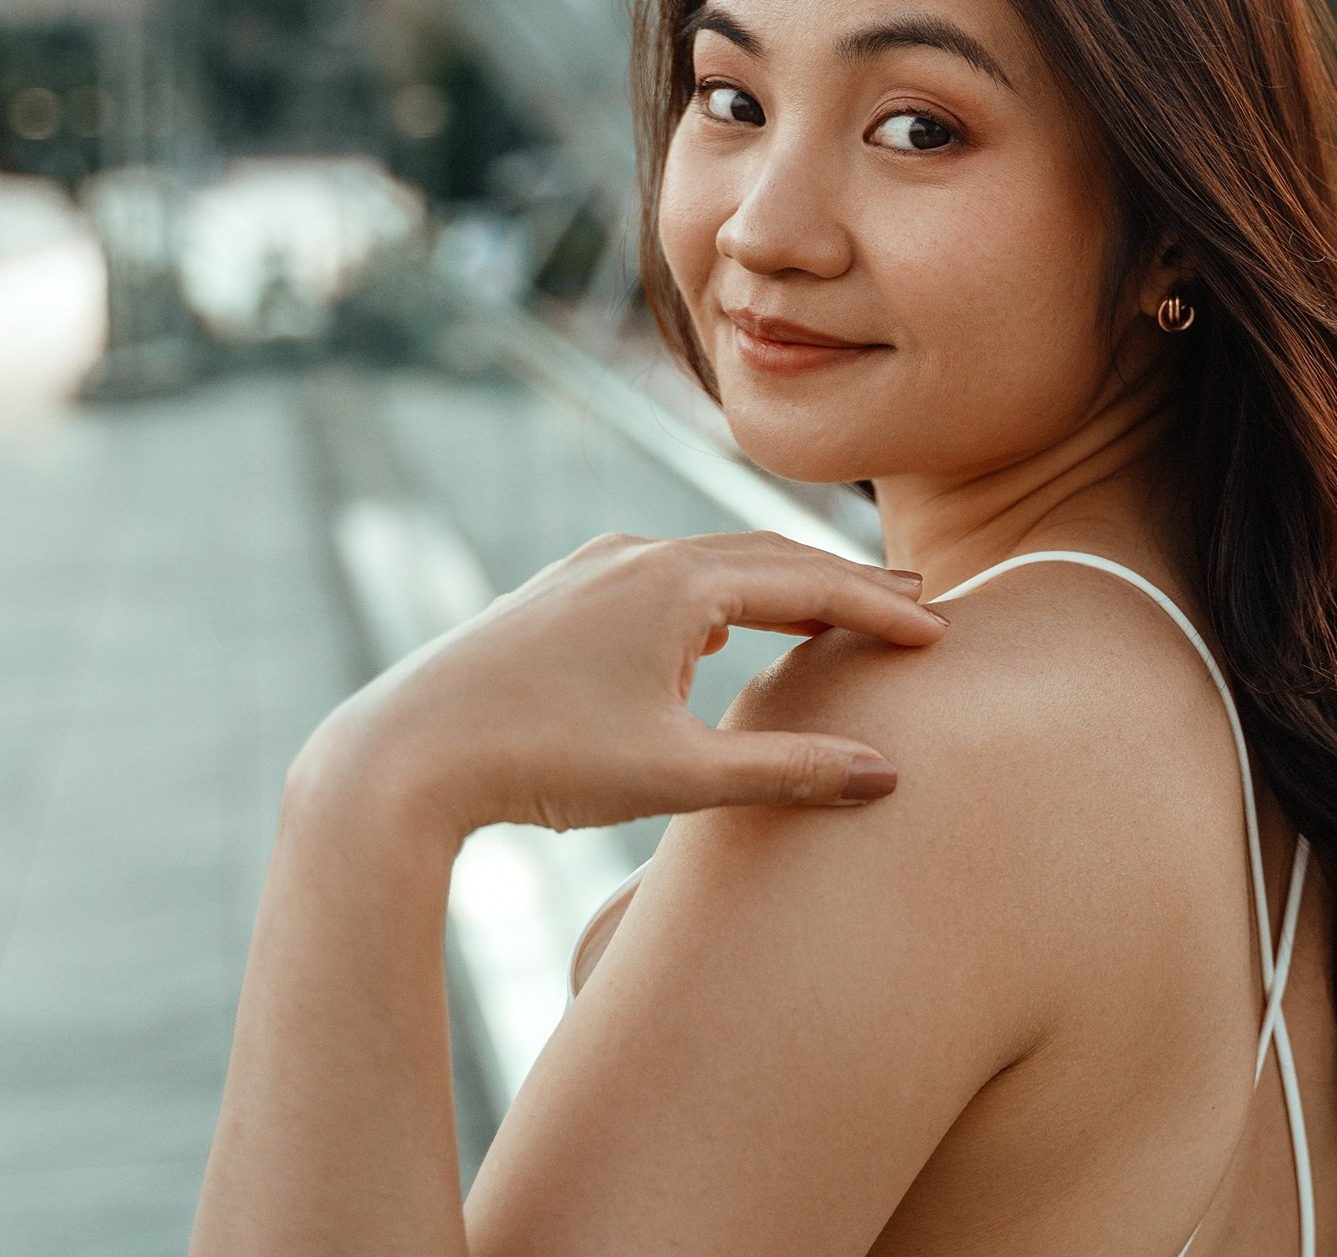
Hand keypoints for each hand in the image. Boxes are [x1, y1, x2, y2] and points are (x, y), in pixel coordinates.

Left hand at [291, 531, 945, 839]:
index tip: (938, 631)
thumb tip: (887, 776)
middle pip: (767, 558)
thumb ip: (786, 772)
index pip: (808, 583)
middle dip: (842, 583)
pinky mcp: (558, 598)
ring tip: (829, 613)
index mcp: (676, 583)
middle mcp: (637, 558)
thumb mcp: (676, 777)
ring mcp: (592, 572)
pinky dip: (719, 598)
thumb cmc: (538, 762)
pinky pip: (665, 581)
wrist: (398, 757)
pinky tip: (718, 631)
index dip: (881, 608)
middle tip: (913, 600)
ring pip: (712, 566)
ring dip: (779, 588)